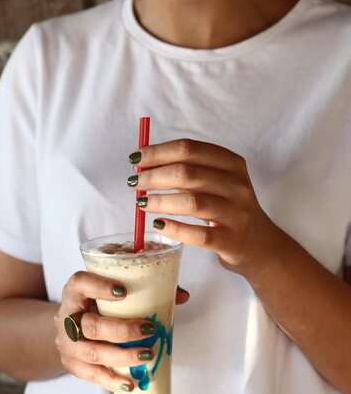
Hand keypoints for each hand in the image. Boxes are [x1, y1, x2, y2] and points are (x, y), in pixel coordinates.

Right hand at [54, 271, 188, 392]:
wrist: (70, 325)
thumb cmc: (97, 305)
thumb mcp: (113, 291)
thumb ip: (147, 289)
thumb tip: (183, 296)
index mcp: (74, 292)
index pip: (79, 283)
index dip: (98, 286)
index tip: (123, 291)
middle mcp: (66, 317)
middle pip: (89, 325)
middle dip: (122, 330)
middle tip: (149, 329)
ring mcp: (66, 343)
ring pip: (91, 352)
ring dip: (122, 356)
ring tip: (147, 355)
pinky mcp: (72, 364)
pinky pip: (91, 375)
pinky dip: (112, 380)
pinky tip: (129, 383)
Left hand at [128, 139, 277, 276]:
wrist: (259, 245)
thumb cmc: (229, 209)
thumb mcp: (218, 183)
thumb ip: (188, 171)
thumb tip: (145, 165)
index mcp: (232, 164)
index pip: (190, 149)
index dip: (159, 152)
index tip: (137, 158)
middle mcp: (237, 186)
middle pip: (188, 173)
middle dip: (155, 176)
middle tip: (135, 182)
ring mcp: (236, 214)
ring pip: (193, 202)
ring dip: (160, 201)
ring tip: (142, 203)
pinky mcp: (231, 240)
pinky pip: (199, 235)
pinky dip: (175, 229)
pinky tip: (159, 225)